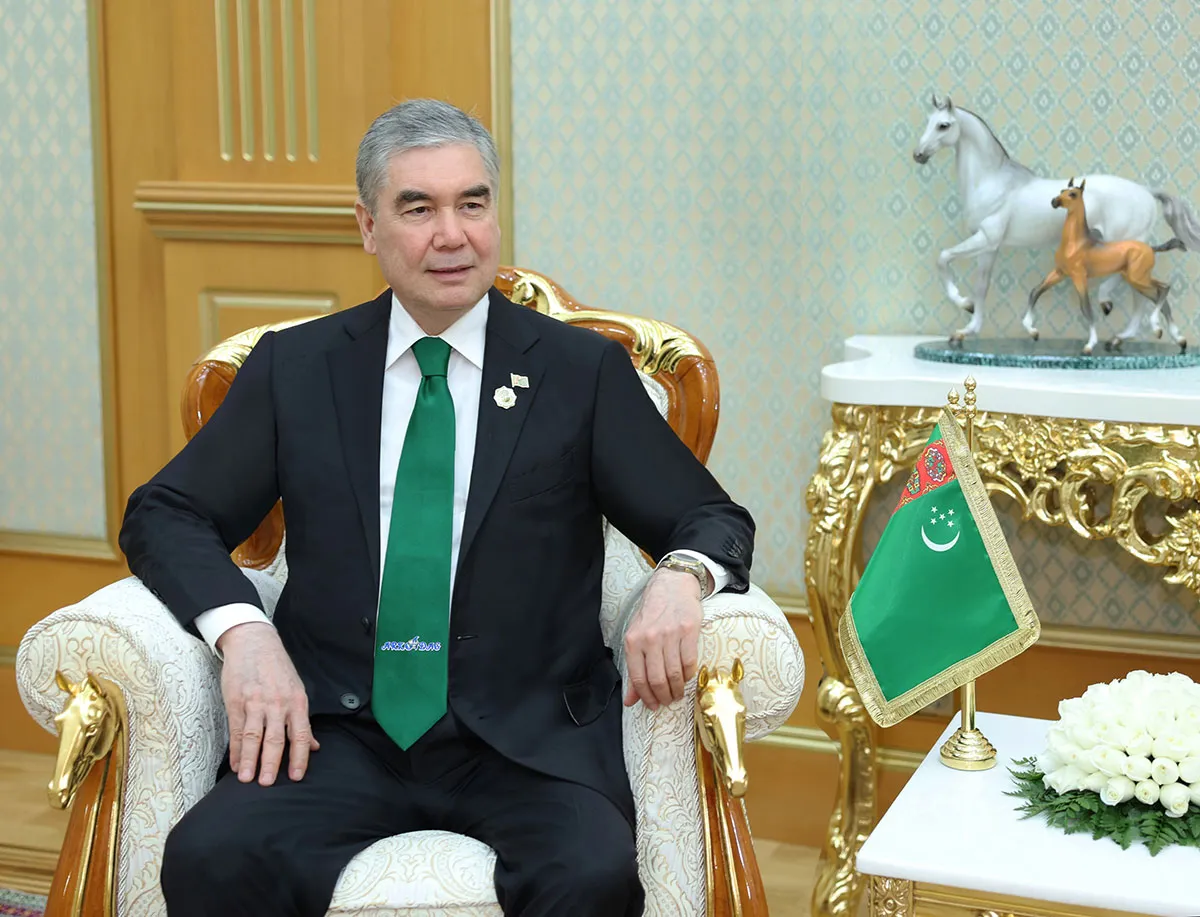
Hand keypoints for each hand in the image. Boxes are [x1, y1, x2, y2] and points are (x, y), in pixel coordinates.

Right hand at [217, 621, 319, 784]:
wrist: (254, 642)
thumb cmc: (277, 669)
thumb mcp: (296, 690)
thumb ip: (302, 720)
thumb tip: (315, 746)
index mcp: (297, 702)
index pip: (301, 734)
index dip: (299, 757)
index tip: (296, 777)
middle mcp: (278, 703)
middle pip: (275, 739)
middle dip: (271, 763)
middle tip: (267, 784)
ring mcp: (256, 702)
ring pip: (254, 736)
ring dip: (250, 760)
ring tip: (247, 779)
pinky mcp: (237, 700)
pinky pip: (237, 729)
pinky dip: (236, 749)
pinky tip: (236, 763)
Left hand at [623, 568, 702, 709]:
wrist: (672, 587)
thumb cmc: (653, 614)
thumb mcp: (637, 637)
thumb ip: (634, 669)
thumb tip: (630, 700)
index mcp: (633, 641)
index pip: (638, 678)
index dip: (646, 697)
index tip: (653, 706)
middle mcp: (650, 638)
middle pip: (657, 679)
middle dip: (663, 696)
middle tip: (667, 701)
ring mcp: (669, 633)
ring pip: (674, 673)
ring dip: (677, 689)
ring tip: (678, 693)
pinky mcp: (688, 630)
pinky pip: (689, 662)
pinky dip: (688, 675)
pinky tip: (686, 677)